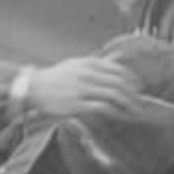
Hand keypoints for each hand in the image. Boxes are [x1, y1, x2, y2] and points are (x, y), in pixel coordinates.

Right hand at [24, 57, 142, 118]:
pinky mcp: (77, 104)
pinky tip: (122, 117)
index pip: (117, 69)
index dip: (131, 78)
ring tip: (136, 112)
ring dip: (128, 104)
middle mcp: (87, 74)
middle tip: (141, 102)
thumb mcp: (76, 64)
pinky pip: (102, 107)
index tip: (138, 87)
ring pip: (113, 94)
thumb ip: (97, 63)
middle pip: (118, 82)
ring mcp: (82, 89)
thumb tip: (118, 57)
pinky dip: (116, 112)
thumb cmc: (55, 78)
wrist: (33, 88)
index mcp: (88, 63)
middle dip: (133, 93)